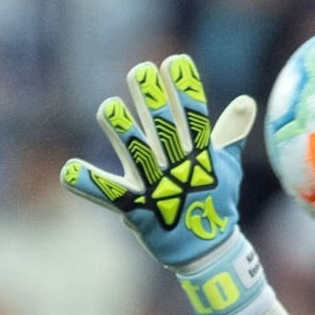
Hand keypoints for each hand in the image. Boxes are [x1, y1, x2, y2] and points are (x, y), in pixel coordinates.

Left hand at [60, 55, 255, 269]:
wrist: (205, 252)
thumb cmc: (214, 204)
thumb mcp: (226, 168)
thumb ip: (229, 134)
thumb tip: (246, 102)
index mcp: (201, 156)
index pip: (195, 115)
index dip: (185, 89)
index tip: (174, 62)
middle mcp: (179, 168)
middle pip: (164, 128)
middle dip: (152, 100)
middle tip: (139, 72)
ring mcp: (157, 189)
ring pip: (137, 154)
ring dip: (122, 131)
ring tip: (107, 108)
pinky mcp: (136, 210)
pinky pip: (109, 194)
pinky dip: (88, 184)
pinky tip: (68, 171)